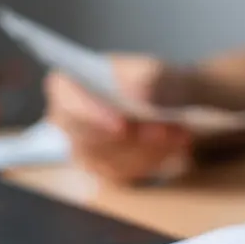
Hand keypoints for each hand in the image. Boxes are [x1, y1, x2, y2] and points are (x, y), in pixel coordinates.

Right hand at [45, 54, 194, 182]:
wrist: (176, 104)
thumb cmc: (158, 82)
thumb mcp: (162, 71)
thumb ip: (152, 78)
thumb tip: (140, 95)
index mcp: (71, 83)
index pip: (65, 96)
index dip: (90, 112)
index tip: (122, 124)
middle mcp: (70, 119)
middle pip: (86, 136)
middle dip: (130, 136)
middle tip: (164, 130)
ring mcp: (85, 149)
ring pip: (108, 158)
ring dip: (148, 148)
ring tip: (179, 132)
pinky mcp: (105, 169)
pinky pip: (124, 173)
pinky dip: (154, 159)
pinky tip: (177, 144)